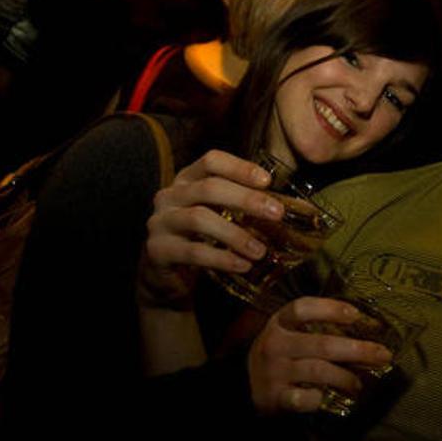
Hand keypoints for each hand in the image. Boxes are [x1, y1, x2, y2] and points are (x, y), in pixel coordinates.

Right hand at [140, 150, 283, 306]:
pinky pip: (192, 251)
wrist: (167, 279)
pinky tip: (242, 266)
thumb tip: (285, 206)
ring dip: (235, 234)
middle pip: (209, 188)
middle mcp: (169, 196)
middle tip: (277, 213)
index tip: (268, 181)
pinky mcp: (157, 250)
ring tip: (261, 251)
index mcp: (186, 180)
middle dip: (246, 199)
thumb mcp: (218, 216)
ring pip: (199, 218)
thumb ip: (240, 207)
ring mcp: (160, 222)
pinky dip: (221, 258)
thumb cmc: (200, 241)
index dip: (239, 167)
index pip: (211, 161)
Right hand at [248, 297, 392, 414]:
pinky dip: (320, 398)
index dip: (330, 309)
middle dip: (356, 349)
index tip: (356, 315)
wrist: (244, 385)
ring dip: (346, 377)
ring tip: (360, 383)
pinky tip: (330, 397)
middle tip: (382, 354)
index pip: (303, 308)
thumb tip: (363, 326)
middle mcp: (275, 344)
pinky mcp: (275, 397)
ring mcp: (274, 371)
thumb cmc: (279, 354)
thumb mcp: (288, 333)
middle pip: (321, 343)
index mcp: (279, 323)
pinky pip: (304, 398)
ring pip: (318, 370)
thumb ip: (314, 327)